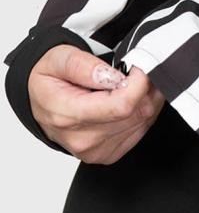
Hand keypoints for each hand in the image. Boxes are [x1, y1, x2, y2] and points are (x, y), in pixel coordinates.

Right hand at [27, 44, 166, 163]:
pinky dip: (142, 111)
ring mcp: (96, 150)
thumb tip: (113, 76)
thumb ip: (85, 66)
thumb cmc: (48, 80)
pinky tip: (130, 99)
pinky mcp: (107, 154)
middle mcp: (83, 139)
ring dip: (146, 98)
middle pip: (137, 114)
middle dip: (145, 87)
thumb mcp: (59, 59)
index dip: (139, 83)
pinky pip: (140, 131)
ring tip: (131, 82)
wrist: (39, 102)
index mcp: (68, 115)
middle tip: (136, 69)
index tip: (139, 66)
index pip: (121, 106)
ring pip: (143, 121)